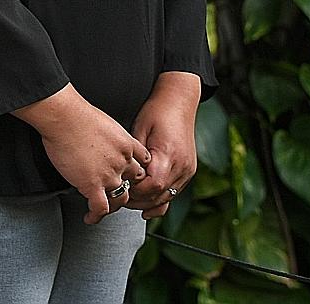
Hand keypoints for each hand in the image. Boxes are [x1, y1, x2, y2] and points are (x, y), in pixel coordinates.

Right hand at [16, 84, 151, 224]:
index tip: (129, 176)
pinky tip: (90, 218)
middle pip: (132, 182)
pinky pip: (100, 208)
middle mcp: (122, 162)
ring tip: (104, 208)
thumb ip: (109, 136)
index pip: (141, 164)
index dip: (135, 172)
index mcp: (127, 144)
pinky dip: (96, 216)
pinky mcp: (92, 185)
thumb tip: (100, 141)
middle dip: (126, 189)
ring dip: (113, 206)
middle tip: (116, 193)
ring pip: (120, 199)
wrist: (65, 117)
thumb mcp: (105, 122)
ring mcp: (109, 175)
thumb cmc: (77, 114)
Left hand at [128, 72, 200, 218]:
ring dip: (148, 202)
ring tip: (130, 201)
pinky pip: (174, 193)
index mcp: (168, 154)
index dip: (135, 191)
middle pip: (159, 195)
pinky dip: (161, 201)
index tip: (121, 187)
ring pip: (167, 197)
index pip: (152, 185)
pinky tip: (148, 208)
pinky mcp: (189, 171)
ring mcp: (187, 170)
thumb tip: (124, 175)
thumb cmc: (157, 112)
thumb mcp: (140, 130)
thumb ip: (135, 155)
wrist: (179, 102)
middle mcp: (182, 165)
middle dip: (138, 200)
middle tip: (120, 198)